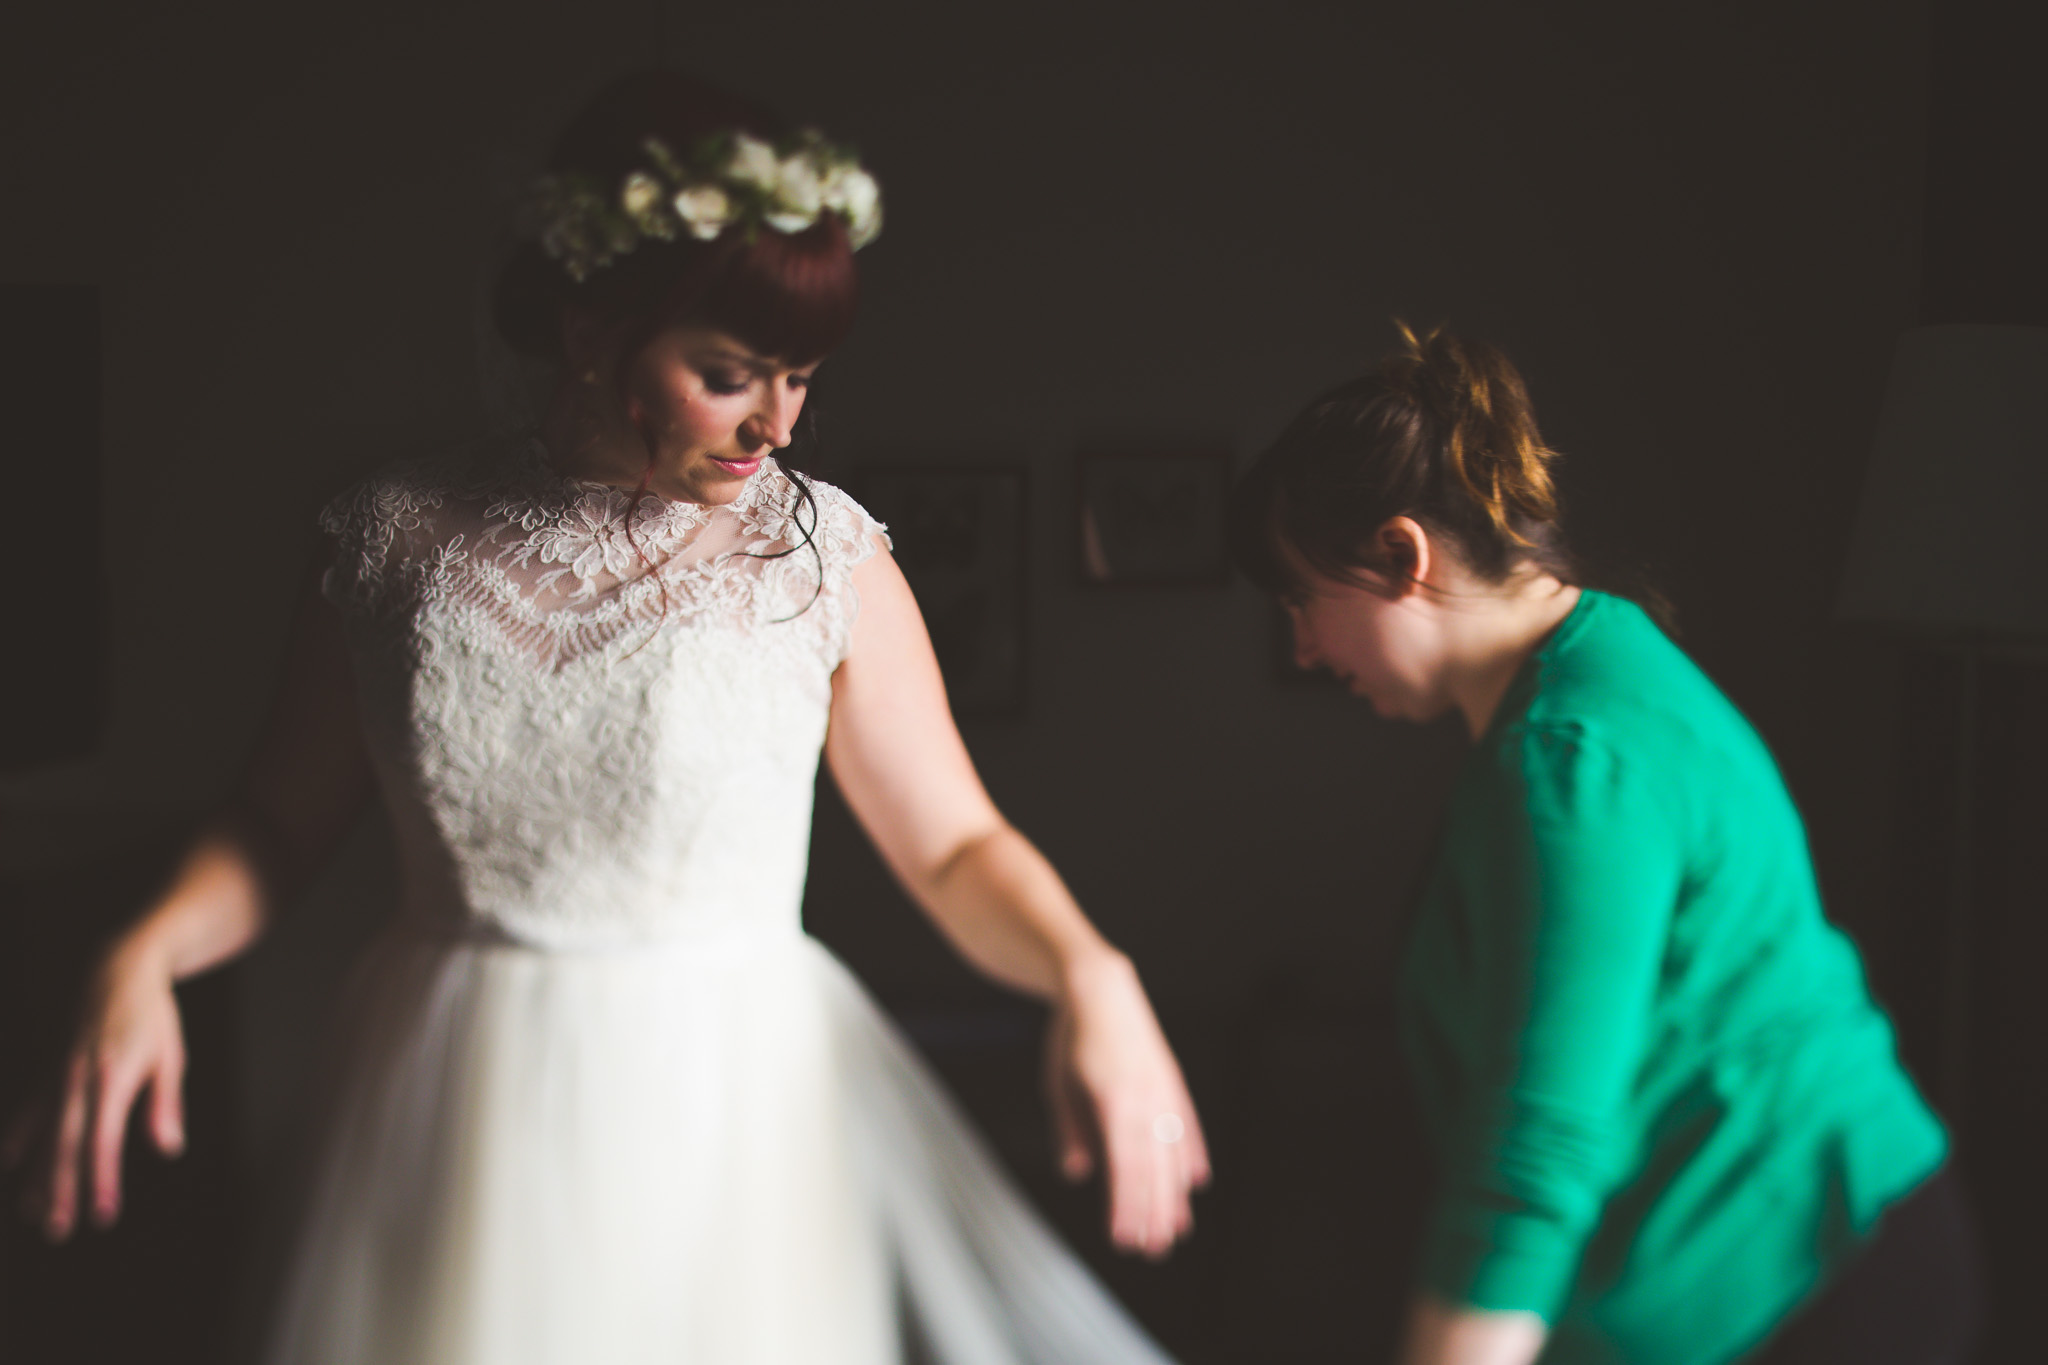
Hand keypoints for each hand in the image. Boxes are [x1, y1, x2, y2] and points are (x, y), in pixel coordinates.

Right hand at [3, 936, 187, 1240]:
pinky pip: (28, 1108)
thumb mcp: (169, 1055)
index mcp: (112, 1078)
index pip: (104, 1142)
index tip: (102, 1216)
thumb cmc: (151, 1014)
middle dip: (60, 1191)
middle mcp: (77, 1080)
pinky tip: (10, 1161)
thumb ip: (164, 1104)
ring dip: (36, 1175)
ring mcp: (56, 1074)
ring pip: (42, 1134)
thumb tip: (168, 1148)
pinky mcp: (47, 1068)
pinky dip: (19, 1136)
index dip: (101, 1181)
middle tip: (58, 1230)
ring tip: (33, 1214)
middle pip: (65, 1146)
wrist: (115, 966)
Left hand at [1044, 952, 1210, 1258]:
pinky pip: (1185, 1126)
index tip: (1122, 1239)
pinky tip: (1195, 1182)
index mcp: (1114, 1100)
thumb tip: (1078, 1173)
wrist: (1101, 989)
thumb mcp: (1059, 1087)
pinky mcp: (1171, 1083)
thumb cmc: (1071, 1041)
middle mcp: (1145, 1097)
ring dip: (1174, 1194)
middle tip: (1152, 1250)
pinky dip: (1191, 1155)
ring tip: (1176, 1230)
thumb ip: (1070, 1131)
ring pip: (1173, 1152)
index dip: (1125, 1206)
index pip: (1123, 1166)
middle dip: (1152, 1212)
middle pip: (1152, 1167)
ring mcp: (1163, 1090)